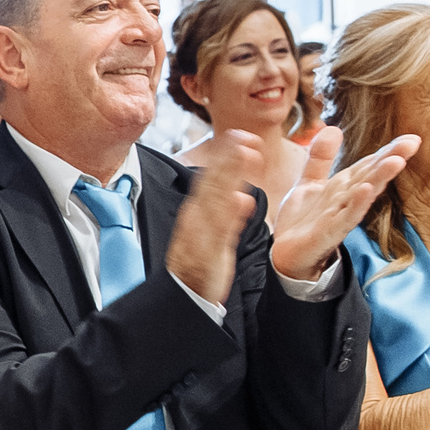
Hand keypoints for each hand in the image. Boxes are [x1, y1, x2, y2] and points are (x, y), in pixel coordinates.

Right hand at [167, 133, 260, 305]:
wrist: (184, 295)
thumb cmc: (199, 264)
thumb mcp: (214, 235)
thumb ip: (228, 215)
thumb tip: (242, 195)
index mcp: (198, 211)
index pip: (212, 179)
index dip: (226, 156)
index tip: (239, 135)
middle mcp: (197, 218)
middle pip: (214, 183)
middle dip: (229, 158)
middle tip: (244, 134)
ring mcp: (202, 234)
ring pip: (218, 199)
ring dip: (231, 176)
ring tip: (245, 154)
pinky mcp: (209, 253)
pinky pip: (221, 232)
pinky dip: (231, 216)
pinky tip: (241, 200)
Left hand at [270, 129, 419, 280]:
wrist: (284, 256)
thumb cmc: (302, 222)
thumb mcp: (309, 183)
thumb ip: (320, 158)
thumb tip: (334, 128)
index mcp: (342, 186)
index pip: (368, 164)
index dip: (388, 150)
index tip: (412, 137)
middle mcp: (345, 200)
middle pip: (370, 175)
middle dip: (390, 158)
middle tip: (413, 143)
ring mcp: (339, 216)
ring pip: (362, 194)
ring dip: (378, 178)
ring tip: (395, 162)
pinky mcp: (327, 233)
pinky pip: (343, 217)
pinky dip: (355, 204)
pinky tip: (365, 191)